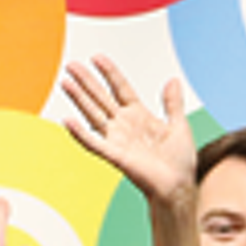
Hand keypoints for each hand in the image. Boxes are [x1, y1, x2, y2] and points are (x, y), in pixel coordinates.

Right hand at [61, 54, 196, 201]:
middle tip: (71, 65)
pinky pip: (95, 143)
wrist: (179, 187)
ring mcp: (118, 140)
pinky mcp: (116, 156)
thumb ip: (173, 104)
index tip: (97, 58)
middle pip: (101, 98)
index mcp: (140, 116)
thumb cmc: (180, 163)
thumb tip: (173, 80)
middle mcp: (125, 126)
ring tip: (65, 83)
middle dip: (87, 81)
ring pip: (94, 115)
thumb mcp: (179, 126)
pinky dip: (81, 134)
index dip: (110, 73)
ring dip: (79, 99)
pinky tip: (68, 121)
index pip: (121, 89)